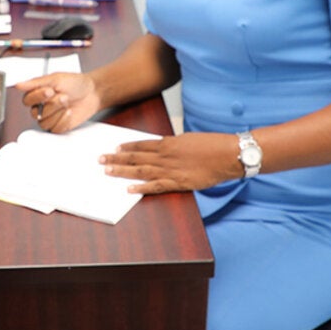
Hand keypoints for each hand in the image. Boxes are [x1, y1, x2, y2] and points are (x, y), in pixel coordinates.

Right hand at [16, 72, 100, 133]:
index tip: (49, 90)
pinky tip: (69, 112)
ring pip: (43, 122)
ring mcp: (49, 118)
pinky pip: (55, 129)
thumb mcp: (55, 78)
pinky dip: (63, 120)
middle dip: (51, 105)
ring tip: (67, 103)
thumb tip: (18, 85)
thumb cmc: (75, 83)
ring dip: (57, 112)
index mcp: (37, 94)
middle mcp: (40, 107)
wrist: (92, 92)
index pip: (27, 100)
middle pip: (35, 113)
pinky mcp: (59, 126)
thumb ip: (36, 83)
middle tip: (63, 96)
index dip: (37, 97)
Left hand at [102, 132, 240, 194]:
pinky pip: (156, 186)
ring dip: (123, 171)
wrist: (229, 154)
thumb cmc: (213, 146)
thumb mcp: (189, 140)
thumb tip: (163, 149)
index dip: (127, 147)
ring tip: (107, 171)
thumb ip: (174, 146)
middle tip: (101, 159)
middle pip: (136, 157)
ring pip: (141, 170)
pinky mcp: (179, 182)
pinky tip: (129, 189)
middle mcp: (166, 156)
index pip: (142, 145)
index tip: (114, 148)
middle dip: (117, 158)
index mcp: (169, 143)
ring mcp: (172, 170)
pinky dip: (142, 187)